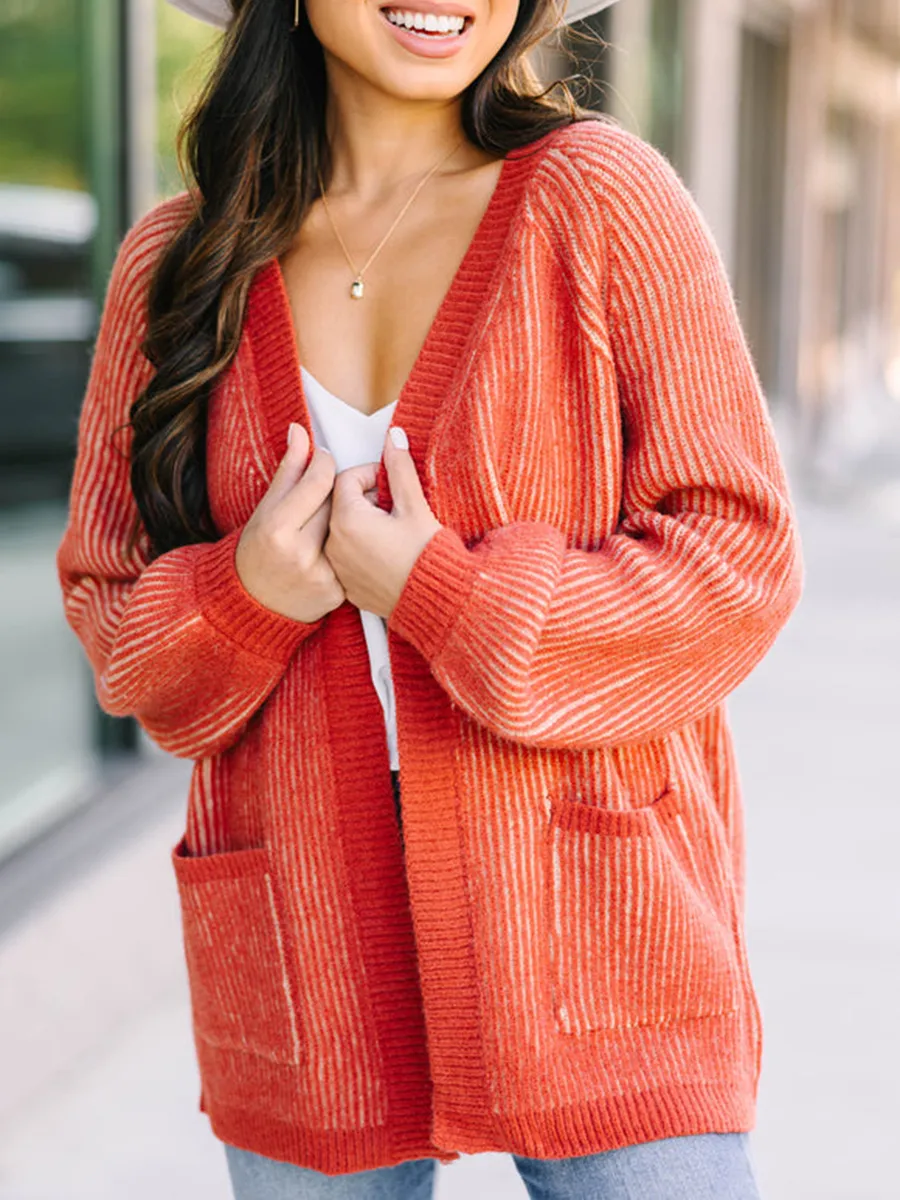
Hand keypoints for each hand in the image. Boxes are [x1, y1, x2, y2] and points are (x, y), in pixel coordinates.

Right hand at [235, 423, 345, 622]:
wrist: (253, 604)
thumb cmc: (258, 550)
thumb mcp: (265, 508)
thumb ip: (289, 470)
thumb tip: (300, 430)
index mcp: (277, 528)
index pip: (319, 481)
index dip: (325, 463)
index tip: (323, 459)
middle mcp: (299, 554)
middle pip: (337, 504)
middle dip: (337, 491)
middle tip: (330, 489)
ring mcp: (320, 577)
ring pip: (348, 530)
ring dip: (349, 518)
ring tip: (339, 515)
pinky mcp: (336, 594)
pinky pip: (352, 557)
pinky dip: (349, 547)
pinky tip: (344, 544)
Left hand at [323, 427, 442, 620]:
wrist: (436, 603)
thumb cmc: (427, 557)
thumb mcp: (414, 506)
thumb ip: (399, 468)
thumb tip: (393, 439)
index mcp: (347, 520)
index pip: (346, 479)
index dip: (371, 474)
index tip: (390, 481)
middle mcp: (334, 545)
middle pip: (342, 504)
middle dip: (366, 498)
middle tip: (395, 506)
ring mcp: (338, 568)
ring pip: (344, 530)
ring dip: (364, 523)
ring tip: (393, 530)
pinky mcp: (346, 585)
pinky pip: (347, 555)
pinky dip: (362, 548)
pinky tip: (387, 552)